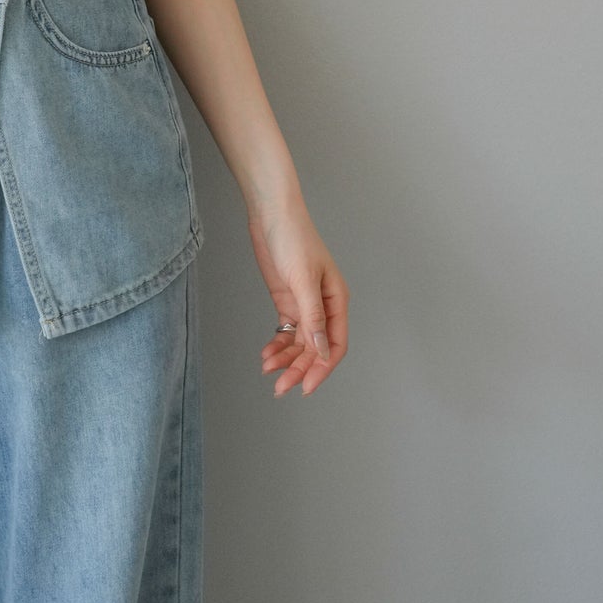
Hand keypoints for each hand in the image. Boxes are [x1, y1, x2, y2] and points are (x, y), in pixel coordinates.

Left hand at [248, 197, 349, 397]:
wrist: (270, 214)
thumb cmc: (294, 239)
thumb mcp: (304, 280)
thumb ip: (313, 317)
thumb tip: (321, 352)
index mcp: (336, 300)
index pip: (335, 344)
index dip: (322, 368)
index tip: (305, 386)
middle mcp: (323, 306)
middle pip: (315, 348)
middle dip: (299, 368)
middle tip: (280, 388)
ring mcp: (304, 304)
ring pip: (299, 343)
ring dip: (285, 359)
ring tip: (268, 370)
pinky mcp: (287, 300)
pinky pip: (285, 331)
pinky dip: (277, 345)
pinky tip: (266, 355)